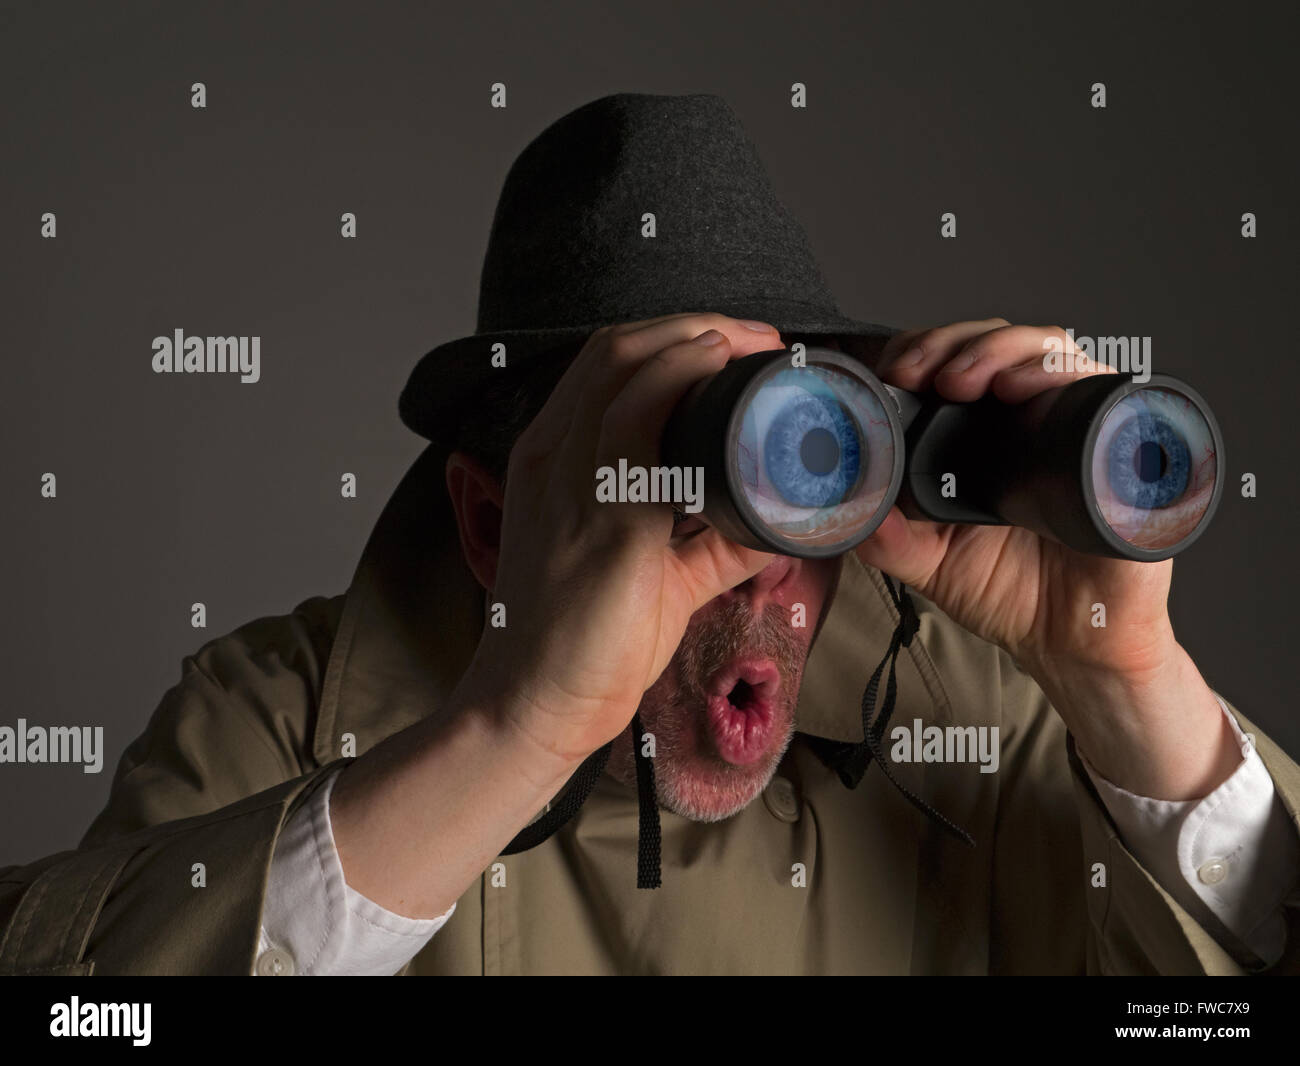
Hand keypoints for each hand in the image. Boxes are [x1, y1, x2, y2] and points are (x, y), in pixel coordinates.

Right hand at [461, 313, 783, 768]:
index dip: (676, 338)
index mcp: (555, 460)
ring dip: (700, 340)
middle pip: (618, 347)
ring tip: (756, 349)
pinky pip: (638, 425)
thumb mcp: (656, 576)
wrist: (534, 704)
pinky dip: (683, 385)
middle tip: (761, 342)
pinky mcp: (604, 520)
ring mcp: (572, 481)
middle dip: (698, 326)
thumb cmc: (583, 640)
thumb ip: (711, 546)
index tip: (739, 347)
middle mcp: (553, 455)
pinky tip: (723, 380)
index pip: (607, 365)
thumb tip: (774, 525)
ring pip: (625, 364)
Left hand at [855, 320, 1237, 798]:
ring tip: (963, 379)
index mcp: (988, 433)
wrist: (1076, 643)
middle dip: (953, 344)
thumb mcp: (930, 562)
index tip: (891, 371)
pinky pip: (1100, 390)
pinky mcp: (1120, 447)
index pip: (959, 359)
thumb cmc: (1012, 593)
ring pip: (1048, 349)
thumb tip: (845, 506)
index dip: (925, 350)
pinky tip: (1025, 387)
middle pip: (1001, 341)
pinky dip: (1061, 374)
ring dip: (1000, 349)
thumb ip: (885, 537)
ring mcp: (1079, 426)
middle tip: (918, 370)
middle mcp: (1035, 418)